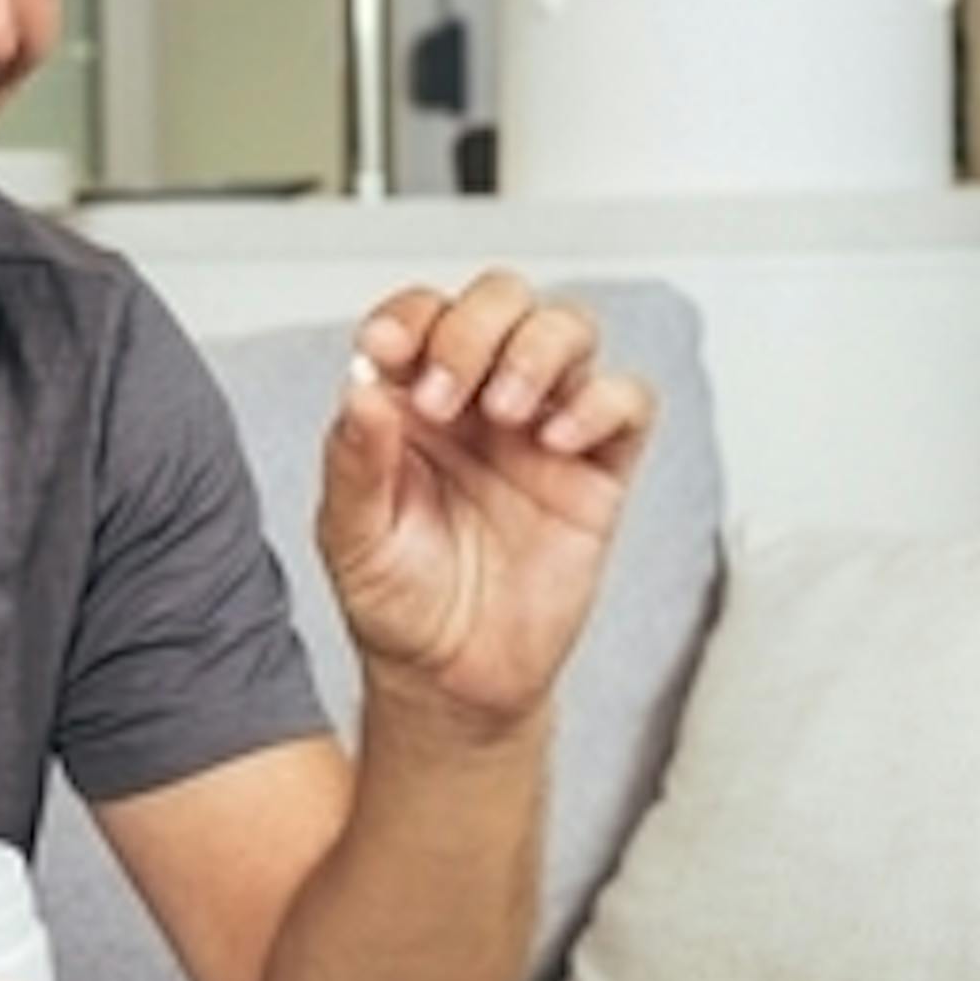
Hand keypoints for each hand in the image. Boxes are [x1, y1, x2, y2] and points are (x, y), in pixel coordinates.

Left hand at [321, 272, 654, 725]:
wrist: (453, 679)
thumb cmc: (399, 602)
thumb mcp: (352, 538)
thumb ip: (353, 462)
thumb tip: (362, 388)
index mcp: (412, 401)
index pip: (420, 316)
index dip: (408, 316)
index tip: (387, 350)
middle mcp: (479, 399)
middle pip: (500, 301)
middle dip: (474, 328)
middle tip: (445, 396)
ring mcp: (543, 427)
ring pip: (567, 329)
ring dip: (536, 351)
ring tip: (504, 412)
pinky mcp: (597, 468)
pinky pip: (627, 400)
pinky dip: (602, 401)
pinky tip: (559, 439)